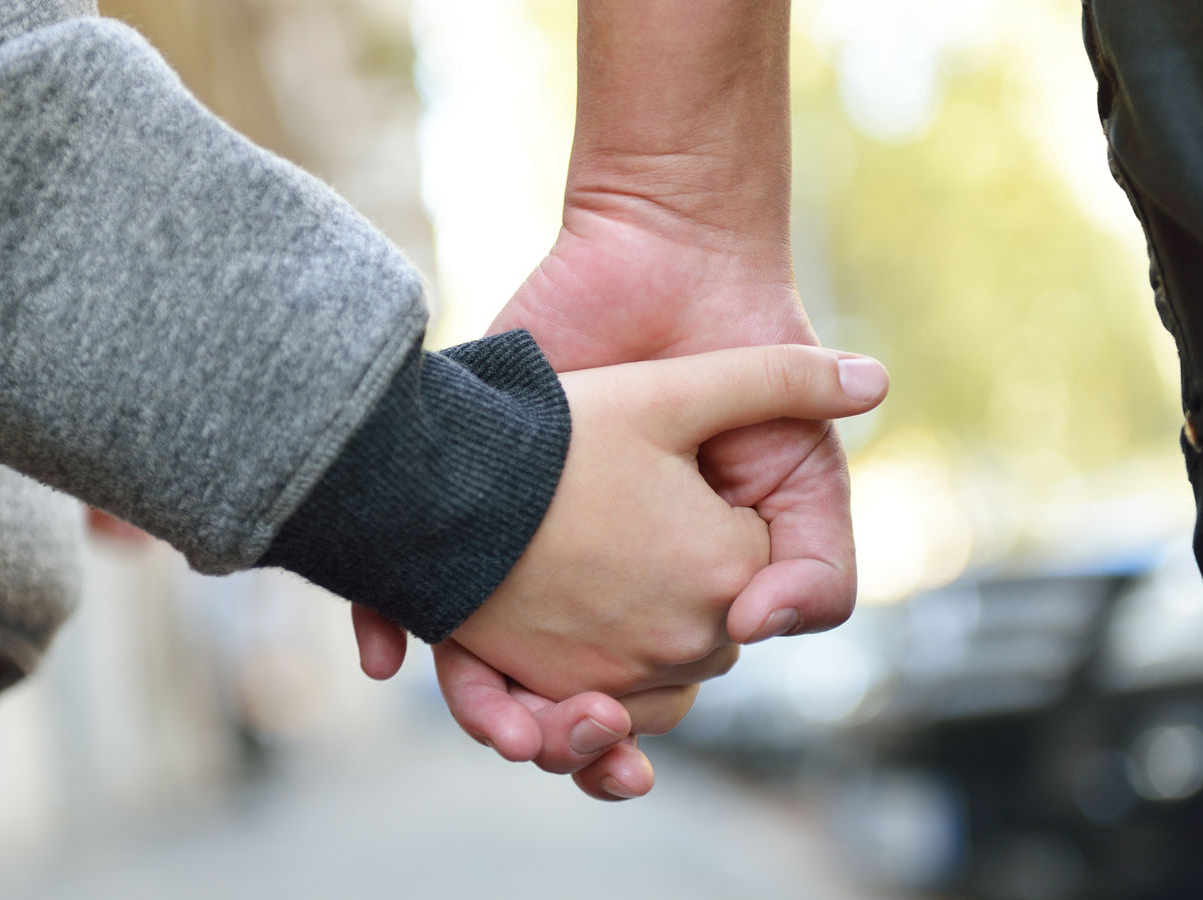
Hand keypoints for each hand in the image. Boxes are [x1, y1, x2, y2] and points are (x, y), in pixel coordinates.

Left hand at [353, 210, 865, 796]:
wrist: (672, 267)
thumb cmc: (744, 377)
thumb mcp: (801, 474)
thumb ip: (817, 564)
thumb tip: (764, 630)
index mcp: (660, 594)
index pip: (632, 701)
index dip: (616, 745)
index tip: (617, 755)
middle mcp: (581, 580)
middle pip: (551, 701)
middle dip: (551, 742)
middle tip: (553, 744)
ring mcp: (515, 544)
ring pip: (478, 666)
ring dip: (482, 712)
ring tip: (503, 727)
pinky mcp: (461, 497)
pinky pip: (404, 582)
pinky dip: (384, 626)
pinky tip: (384, 659)